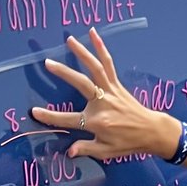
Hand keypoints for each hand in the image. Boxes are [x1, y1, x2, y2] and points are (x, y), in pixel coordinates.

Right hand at [29, 29, 175, 162]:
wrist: (152, 131)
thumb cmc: (128, 143)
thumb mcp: (106, 151)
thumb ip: (86, 149)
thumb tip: (69, 151)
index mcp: (96, 121)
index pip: (69, 119)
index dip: (50, 117)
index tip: (34, 111)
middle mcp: (103, 103)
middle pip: (81, 84)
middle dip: (64, 73)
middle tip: (47, 63)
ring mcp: (111, 91)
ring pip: (95, 68)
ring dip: (82, 52)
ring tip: (69, 39)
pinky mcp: (117, 84)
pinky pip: (109, 64)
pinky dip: (101, 48)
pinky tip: (93, 34)